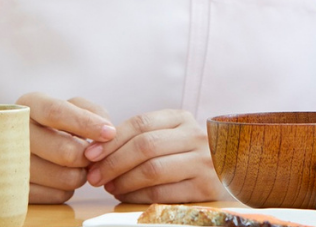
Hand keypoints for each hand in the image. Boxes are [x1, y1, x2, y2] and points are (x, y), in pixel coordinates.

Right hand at [15, 92, 116, 202]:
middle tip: (92, 156)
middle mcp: (14, 133)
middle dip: (88, 156)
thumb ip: (93, 112)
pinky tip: (60, 179)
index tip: (110, 133)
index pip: (56, 112)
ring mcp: (11, 164)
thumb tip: (108, 134)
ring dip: (80, 174)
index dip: (86, 123)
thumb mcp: (72, 107)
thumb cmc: (56, 124)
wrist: (23, 148)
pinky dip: (67, 189)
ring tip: (75, 166)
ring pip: (64, 177)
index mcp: (28, 106)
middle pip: (64, 151)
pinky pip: (57, 196)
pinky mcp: (17, 191)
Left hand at [86, 108, 221, 204]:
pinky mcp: (205, 188)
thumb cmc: (182, 154)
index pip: (140, 124)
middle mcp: (196, 137)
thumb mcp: (166, 136)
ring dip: (123, 181)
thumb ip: (138, 137)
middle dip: (113, 162)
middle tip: (94, 176)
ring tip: (109, 187)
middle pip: (145, 146)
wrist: (225, 172)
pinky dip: (136, 196)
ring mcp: (203, 162)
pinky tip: (125, 196)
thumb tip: (96, 149)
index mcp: (181, 118)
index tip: (90, 154)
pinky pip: (162, 193)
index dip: (111, 140)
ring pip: (152, 170)